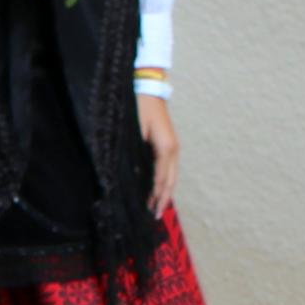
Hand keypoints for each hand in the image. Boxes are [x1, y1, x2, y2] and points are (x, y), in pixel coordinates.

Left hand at [139, 94, 179, 215]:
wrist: (148, 88)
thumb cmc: (137, 107)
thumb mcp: (133, 130)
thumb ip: (133, 153)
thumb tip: (130, 174)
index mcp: (166, 148)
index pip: (161, 179)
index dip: (155, 196)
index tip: (148, 210)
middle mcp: (173, 149)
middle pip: (170, 181)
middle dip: (163, 199)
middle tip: (154, 217)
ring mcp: (173, 147)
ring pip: (171, 176)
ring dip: (165, 192)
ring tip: (157, 208)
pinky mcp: (169, 144)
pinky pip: (168, 168)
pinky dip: (164, 181)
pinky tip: (158, 189)